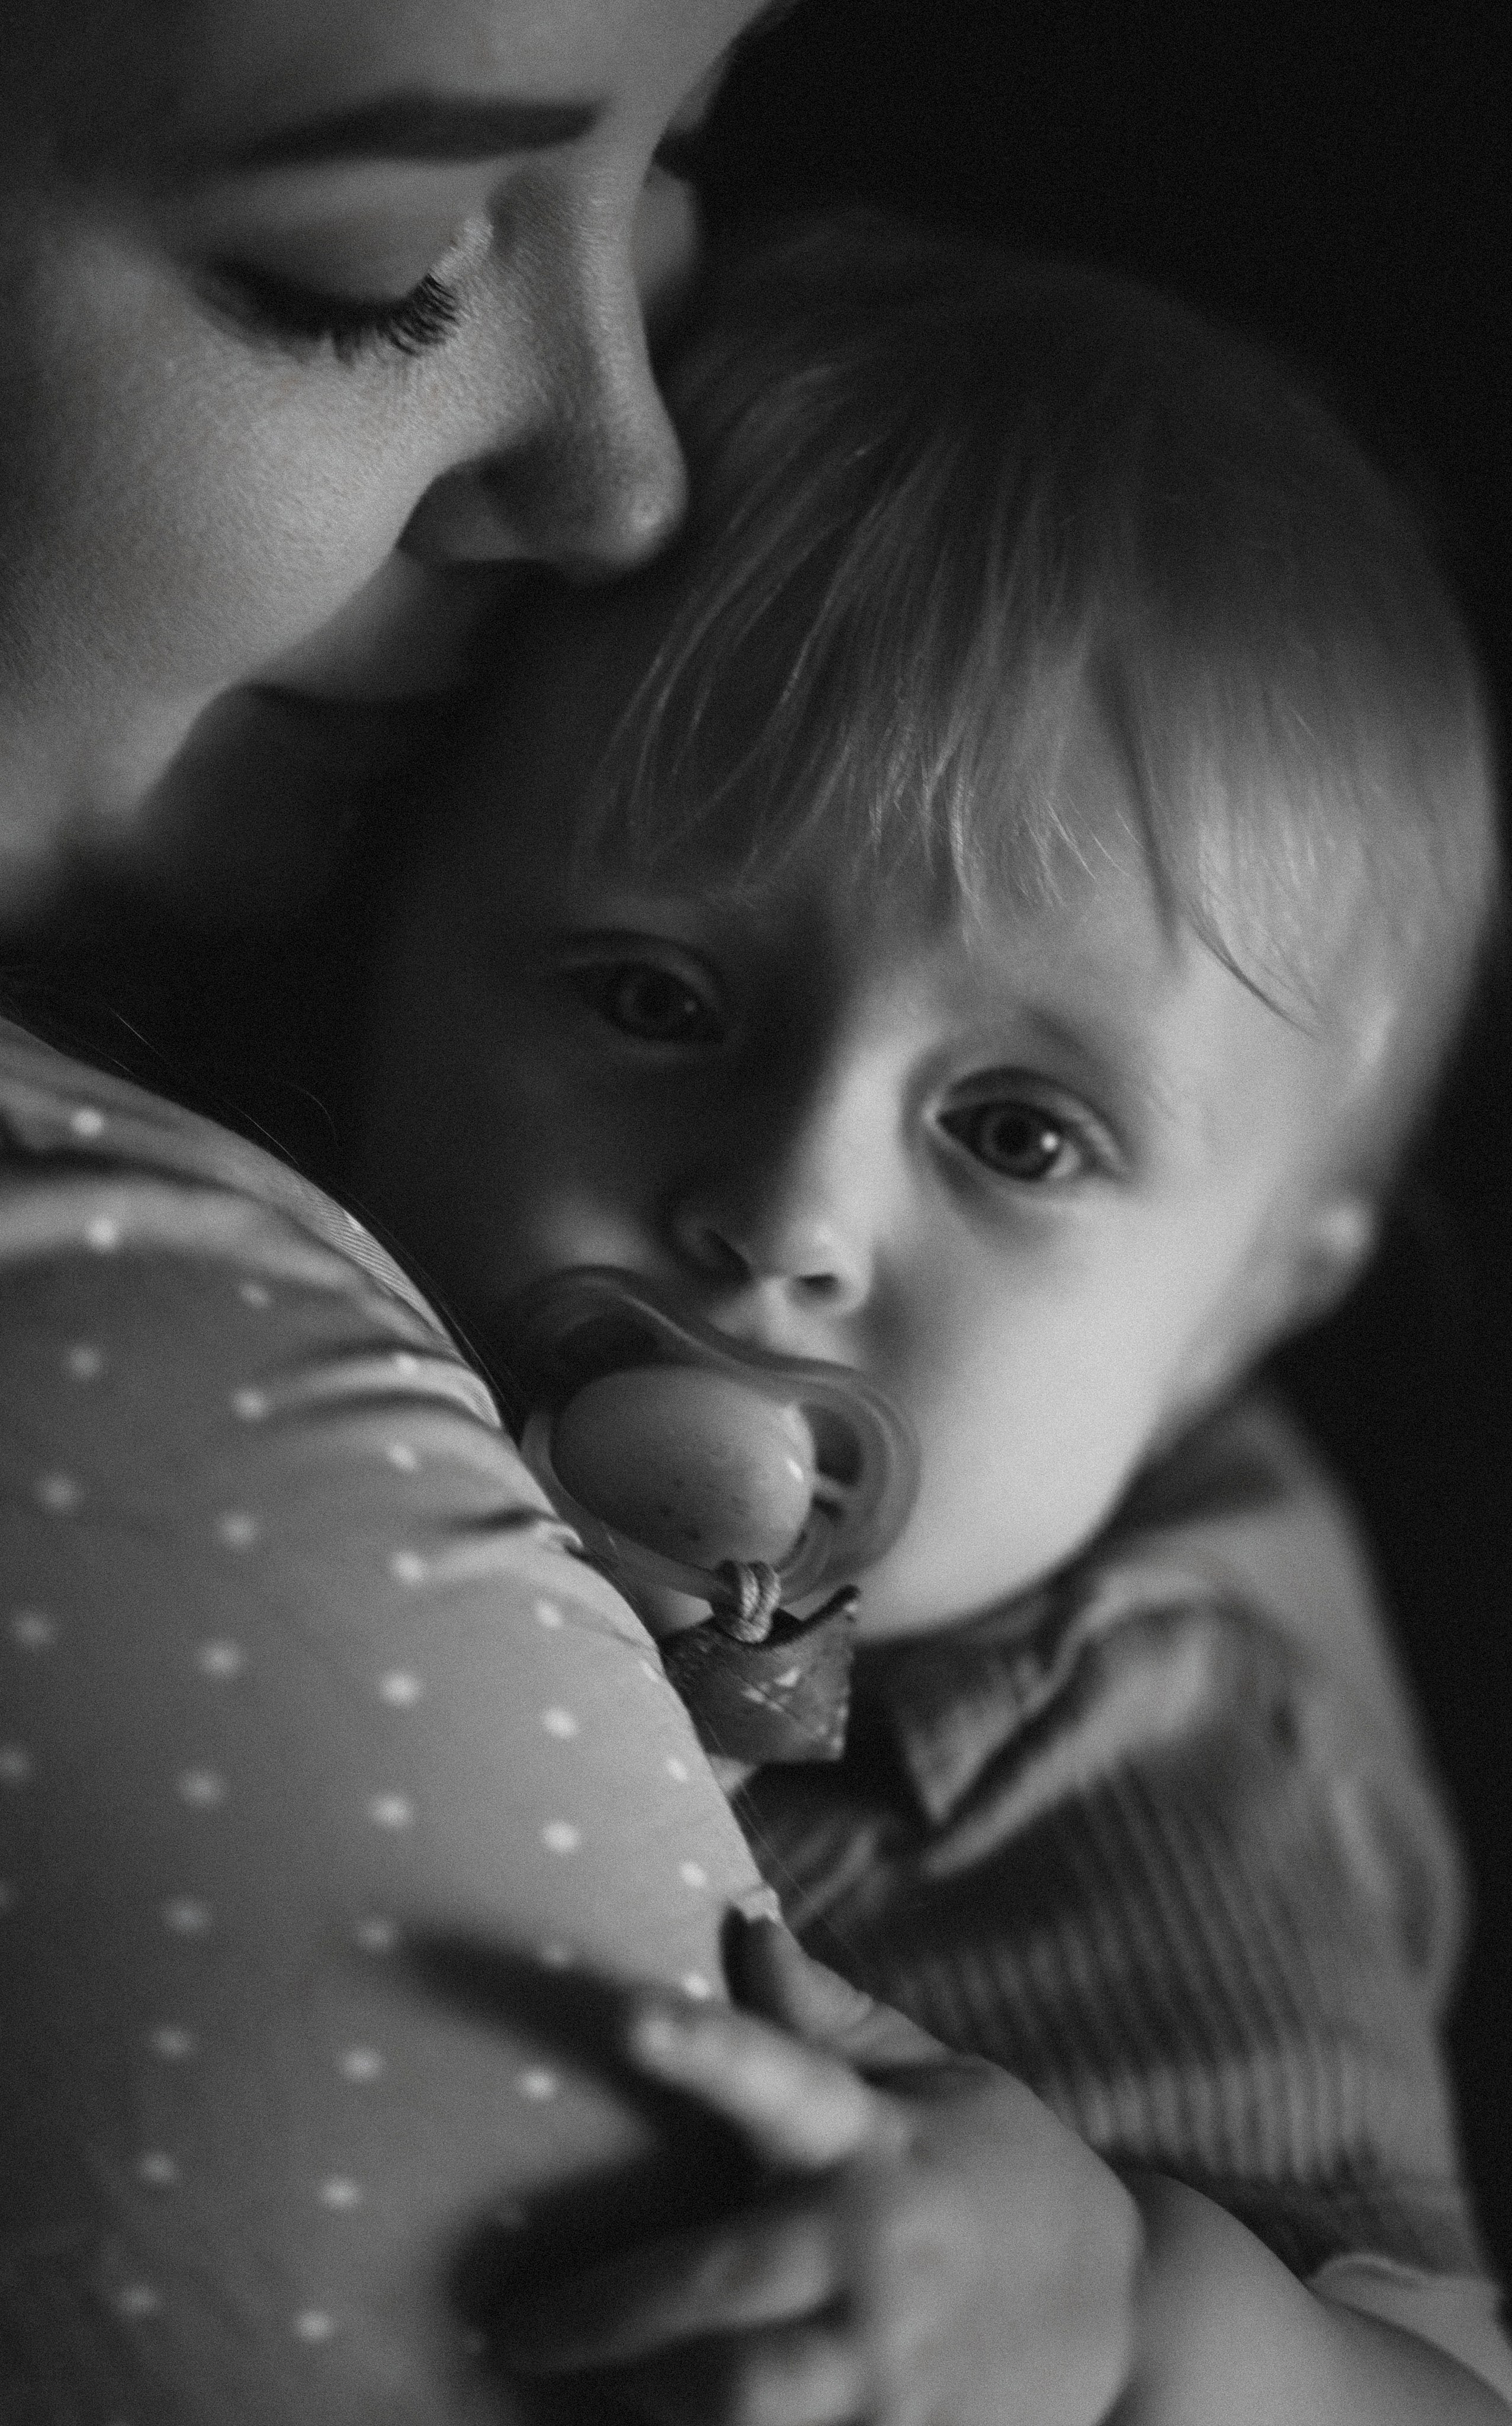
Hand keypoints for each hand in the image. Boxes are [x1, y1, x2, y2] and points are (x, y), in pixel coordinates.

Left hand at [499, 1918, 1142, 2425]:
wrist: (1126, 2321)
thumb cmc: (1004, 2171)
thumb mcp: (936, 2075)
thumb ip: (830, 2016)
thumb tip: (744, 1924)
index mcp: (882, 2141)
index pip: (785, 2079)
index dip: (707, 2048)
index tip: (627, 2015)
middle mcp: (879, 2254)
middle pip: (723, 2284)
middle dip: (606, 2313)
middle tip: (514, 2321)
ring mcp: (891, 2368)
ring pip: (740, 2402)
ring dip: (649, 2398)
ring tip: (586, 2388)